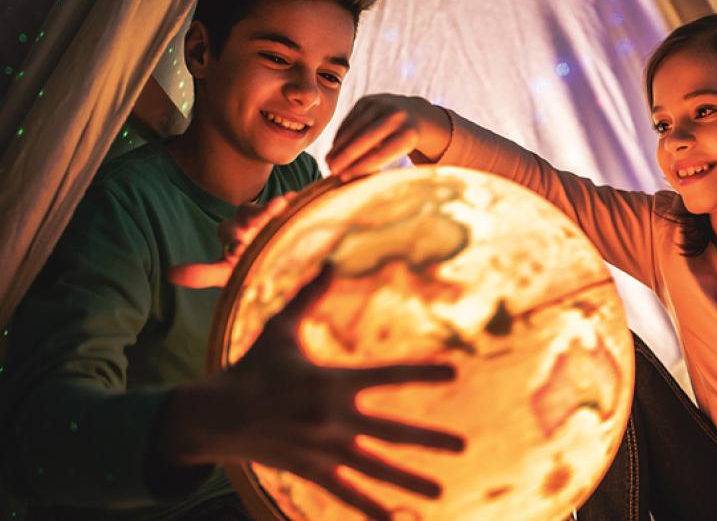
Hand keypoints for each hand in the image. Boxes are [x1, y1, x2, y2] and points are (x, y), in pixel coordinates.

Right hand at [157, 264, 463, 517]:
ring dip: (408, 481)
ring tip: (439, 492)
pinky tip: (393, 520)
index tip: (454, 372)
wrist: (213, 416)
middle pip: (391, 431)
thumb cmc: (251, 368)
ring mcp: (323, 449)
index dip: (422, 373)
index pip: (387, 376)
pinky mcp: (310, 471)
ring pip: (375, 468)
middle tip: (463, 445)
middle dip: (429, 439)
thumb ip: (310, 297)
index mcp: (331, 381)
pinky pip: (345, 493)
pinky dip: (369, 508)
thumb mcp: (280, 329)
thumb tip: (331, 262)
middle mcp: (333, 418)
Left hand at [168, 192, 295, 289]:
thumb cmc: (248, 267)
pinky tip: (298, 201)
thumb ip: (201, 274)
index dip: (233, 240)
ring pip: (269, 209)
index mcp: (234, 234)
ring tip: (282, 204)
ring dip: (272, 207)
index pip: (229, 232)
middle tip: (266, 219)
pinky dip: (295, 203)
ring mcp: (272, 219)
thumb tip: (169, 274)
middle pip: (249, 214)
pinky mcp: (290, 216)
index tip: (237, 251)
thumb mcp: (226, 274)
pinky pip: (292, 205)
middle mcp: (251, 223)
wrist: (277, 262)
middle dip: (254, 216)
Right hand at [325, 94, 450, 181]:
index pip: (381, 154)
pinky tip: (334, 149)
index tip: (344, 178)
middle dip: (346, 156)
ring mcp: (381, 104)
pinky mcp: (368, 100)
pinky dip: (341, 135)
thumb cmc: (406, 143)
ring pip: (354, 128)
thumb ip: (387, 165)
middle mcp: (396, 116)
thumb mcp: (406, 154)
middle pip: (365, 139)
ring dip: (338, 146)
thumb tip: (354, 179)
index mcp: (409, 133)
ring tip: (328, 162)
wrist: (415, 113)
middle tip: (331, 171)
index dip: (360, 166)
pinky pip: (350, 119)